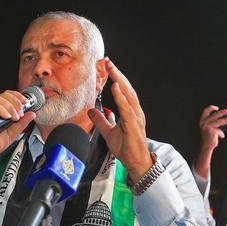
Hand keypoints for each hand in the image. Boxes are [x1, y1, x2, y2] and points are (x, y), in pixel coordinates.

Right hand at [0, 90, 34, 179]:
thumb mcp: (12, 134)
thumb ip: (21, 124)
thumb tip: (31, 114)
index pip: (7, 96)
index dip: (17, 96)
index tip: (25, 102)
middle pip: (3, 95)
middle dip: (15, 102)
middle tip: (20, 113)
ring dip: (10, 106)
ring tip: (14, 117)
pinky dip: (1, 109)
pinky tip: (7, 116)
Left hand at [88, 58, 152, 182]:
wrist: (135, 162)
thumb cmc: (126, 148)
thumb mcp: (108, 132)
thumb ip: (101, 120)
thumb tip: (91, 110)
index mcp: (131, 112)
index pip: (124, 91)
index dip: (117, 79)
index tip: (109, 68)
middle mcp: (135, 112)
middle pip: (127, 89)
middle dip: (118, 75)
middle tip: (109, 63)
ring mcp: (136, 118)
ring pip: (128, 96)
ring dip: (120, 82)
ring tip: (112, 71)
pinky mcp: (133, 126)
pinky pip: (127, 109)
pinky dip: (121, 98)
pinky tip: (116, 88)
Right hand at [194, 105, 226, 177]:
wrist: (205, 147)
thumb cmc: (208, 138)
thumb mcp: (208, 129)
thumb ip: (213, 123)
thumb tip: (222, 119)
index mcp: (202, 121)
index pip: (205, 111)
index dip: (211, 108)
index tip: (217, 107)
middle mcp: (203, 123)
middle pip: (215, 115)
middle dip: (222, 112)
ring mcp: (207, 127)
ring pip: (219, 122)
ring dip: (226, 120)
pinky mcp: (212, 131)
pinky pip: (220, 131)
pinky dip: (221, 134)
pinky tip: (220, 136)